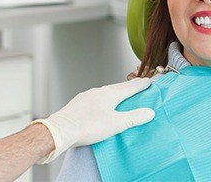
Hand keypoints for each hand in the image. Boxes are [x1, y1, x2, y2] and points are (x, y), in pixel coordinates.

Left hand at [34, 78, 154, 162]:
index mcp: (110, 94)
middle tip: (137, 85)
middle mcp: (98, 91)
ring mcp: (87, 96)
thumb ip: (134, 117)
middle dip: (128, 87)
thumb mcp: (116, 123)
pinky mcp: (78, 103)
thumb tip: (150, 112)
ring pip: (105, 92)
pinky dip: (103, 99)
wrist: (60, 130)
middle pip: (118, 88)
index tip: (148, 81)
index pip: (129, 88)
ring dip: (115, 92)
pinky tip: (100, 104)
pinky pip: (95, 98)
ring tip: (120, 94)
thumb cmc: (88, 126)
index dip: (140, 86)